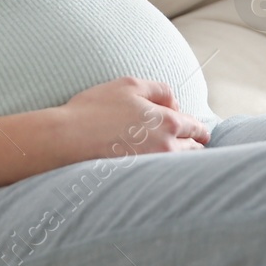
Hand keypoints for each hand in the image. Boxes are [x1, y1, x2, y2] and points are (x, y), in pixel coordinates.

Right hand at [50, 76, 211, 164]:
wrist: (67, 139)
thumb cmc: (95, 108)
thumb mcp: (129, 84)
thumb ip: (158, 90)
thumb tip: (175, 104)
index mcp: (167, 122)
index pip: (196, 128)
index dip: (198, 129)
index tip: (197, 132)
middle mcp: (166, 147)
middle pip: (194, 150)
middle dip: (194, 146)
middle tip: (190, 145)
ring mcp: (153, 167)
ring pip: (179, 166)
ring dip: (181, 161)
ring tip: (173, 158)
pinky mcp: (139, 181)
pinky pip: (162, 178)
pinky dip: (164, 174)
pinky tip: (154, 169)